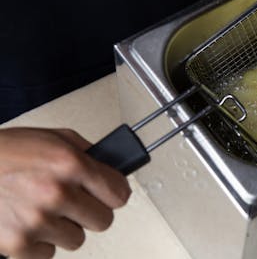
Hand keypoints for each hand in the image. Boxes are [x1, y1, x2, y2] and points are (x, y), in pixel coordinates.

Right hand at [0, 128, 130, 258]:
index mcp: (70, 164)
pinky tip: (28, 223)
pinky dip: (40, 243)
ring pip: (77, 239)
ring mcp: (37, 221)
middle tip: (75, 203)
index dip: (114, 193)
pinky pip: (49, 254)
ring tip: (44, 210)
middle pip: (103, 220)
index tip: (110, 194)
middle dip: (91, 212)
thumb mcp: (52, 137)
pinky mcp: (18, 245)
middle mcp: (57, 193)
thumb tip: (112, 167)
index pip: (119, 193)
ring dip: (65, 228)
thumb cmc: (5, 152)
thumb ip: (85, 152)